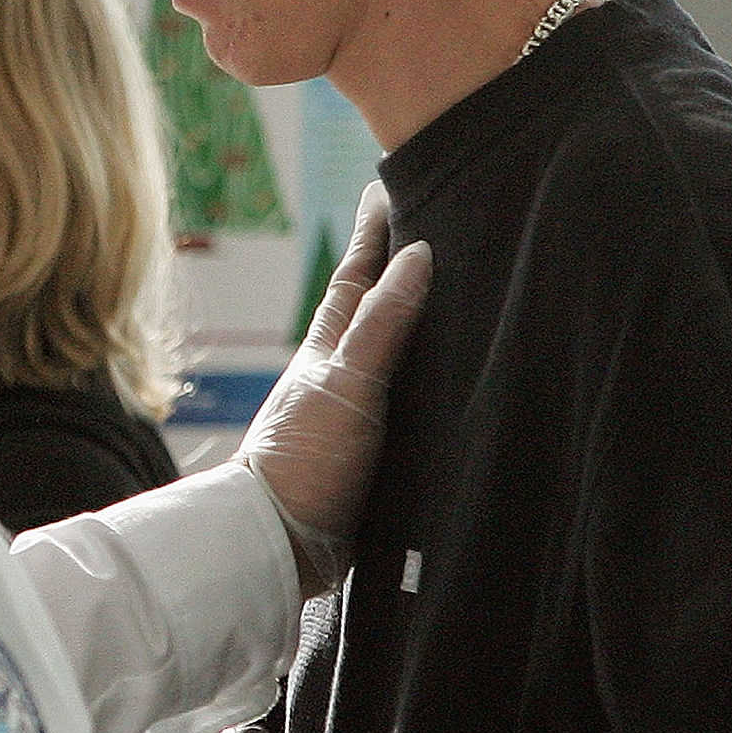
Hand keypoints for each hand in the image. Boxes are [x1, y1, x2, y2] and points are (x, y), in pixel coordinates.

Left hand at [239, 182, 433, 596]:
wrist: (278, 546)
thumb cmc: (302, 461)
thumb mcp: (346, 385)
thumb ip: (382, 325)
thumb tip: (418, 255)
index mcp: (330, 347)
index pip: (360, 274)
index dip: (377, 232)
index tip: (392, 186)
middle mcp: (343, 373)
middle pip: (380, 307)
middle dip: (404, 267)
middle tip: (433, 223)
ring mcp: (358, 412)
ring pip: (398, 354)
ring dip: (421, 324)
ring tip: (454, 291)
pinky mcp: (376, 454)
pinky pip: (410, 401)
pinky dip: (430, 381)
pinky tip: (451, 381)